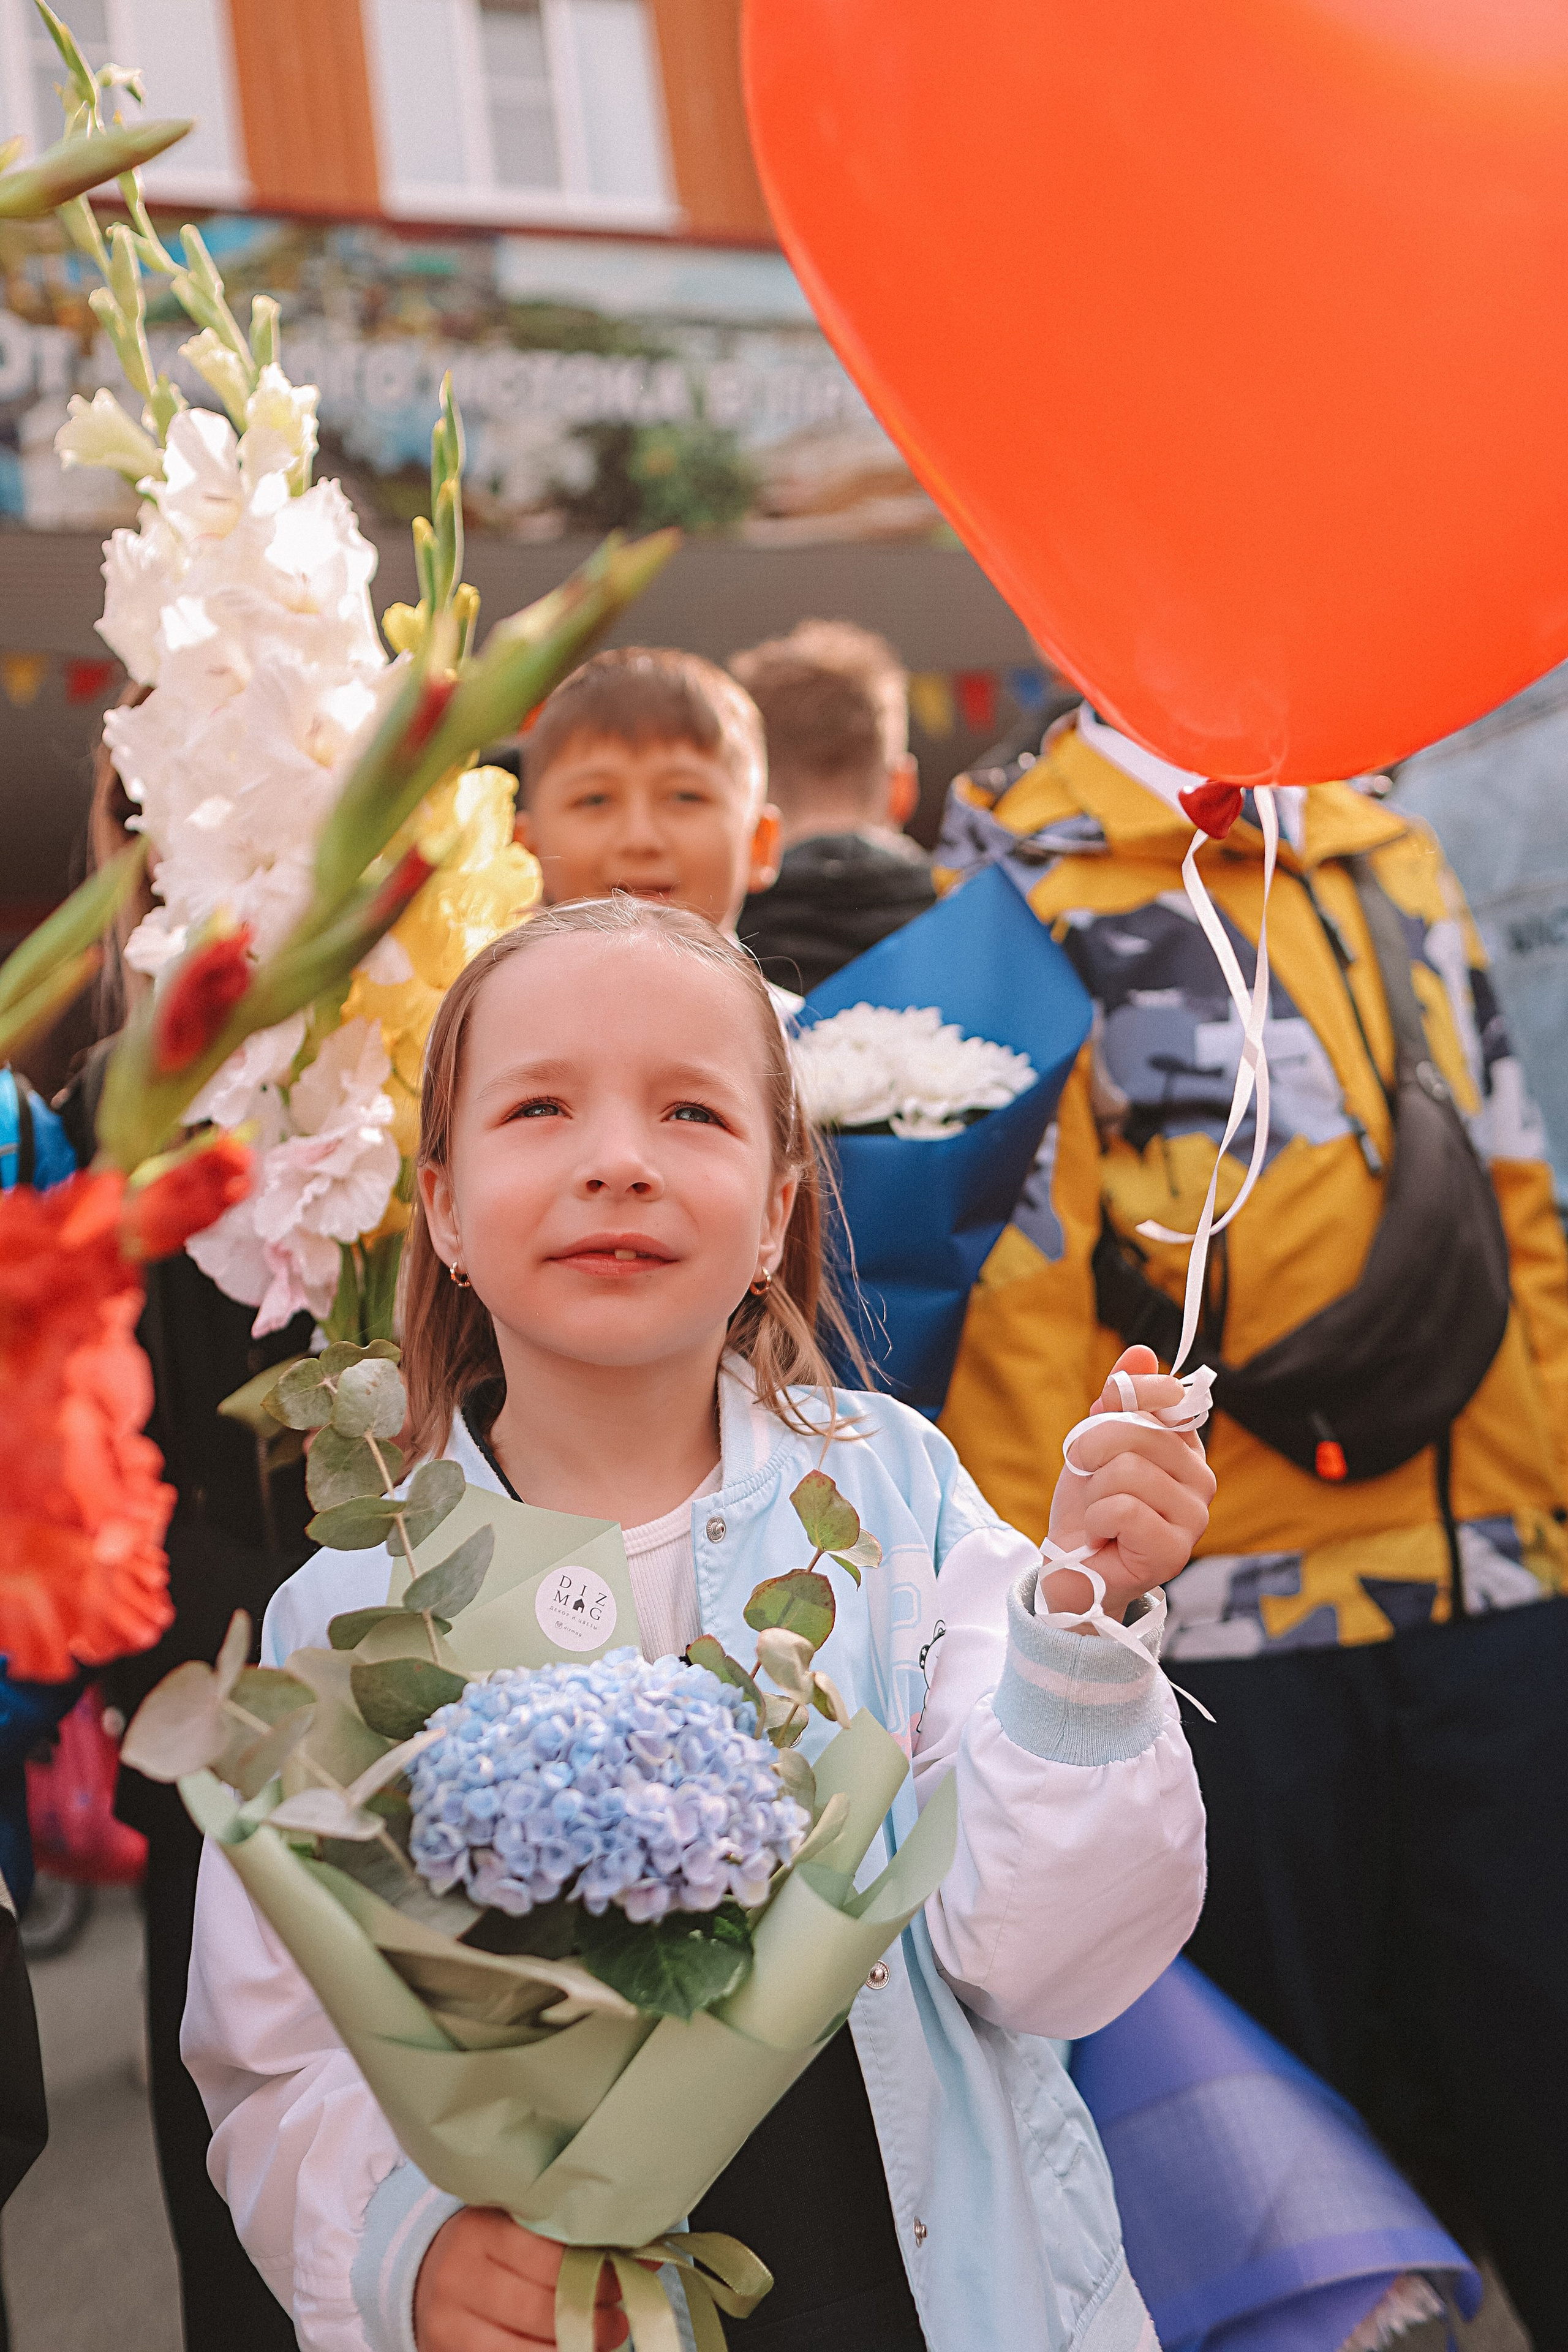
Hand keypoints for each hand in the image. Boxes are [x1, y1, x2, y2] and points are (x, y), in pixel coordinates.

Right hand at [414, 2209, 628, 2350]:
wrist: (431, 2274)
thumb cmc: (494, 2245)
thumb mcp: (525, 2227)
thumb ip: (576, 2238)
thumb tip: (649, 2254)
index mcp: (479, 2230)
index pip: (547, 2256)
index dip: (594, 2272)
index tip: (624, 2278)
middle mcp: (457, 2276)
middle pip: (539, 2309)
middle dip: (589, 2319)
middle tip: (618, 2320)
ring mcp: (448, 2324)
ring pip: (524, 2351)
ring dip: (572, 2349)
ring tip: (602, 2340)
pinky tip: (569, 2350)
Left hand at [1044, 1347, 1214, 1621]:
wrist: (1071, 1567)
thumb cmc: (1089, 1506)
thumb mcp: (1094, 1441)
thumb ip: (1119, 1398)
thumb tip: (1142, 1352)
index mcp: (1185, 1446)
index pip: (1169, 1395)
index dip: (1126, 1398)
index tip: (1100, 1417)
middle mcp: (1201, 1478)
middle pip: (1137, 1432)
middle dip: (1092, 1452)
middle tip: (1089, 1480)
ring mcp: (1194, 1517)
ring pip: (1127, 1471)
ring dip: (1094, 1493)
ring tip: (1099, 1514)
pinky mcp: (1175, 1551)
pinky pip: (1124, 1509)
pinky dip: (1098, 1520)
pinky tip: (1104, 1536)